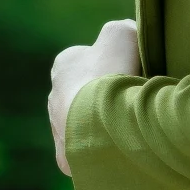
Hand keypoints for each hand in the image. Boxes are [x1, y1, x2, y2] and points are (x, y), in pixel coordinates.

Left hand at [48, 21, 141, 175]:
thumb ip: (124, 31)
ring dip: (104, 126)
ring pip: (86, 126)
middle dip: (107, 99)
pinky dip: (102, 152)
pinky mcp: (66, 157)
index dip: (116, 65)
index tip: (135, 73)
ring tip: (131, 129)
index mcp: (64, 65)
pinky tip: (121, 151)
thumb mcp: (123, 34)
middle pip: (87, 95)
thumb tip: (129, 39)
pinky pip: (87, 153)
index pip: (90, 60)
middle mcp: (54, 96)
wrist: (101, 121)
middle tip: (134, 103)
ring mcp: (58, 129)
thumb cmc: (111, 74)